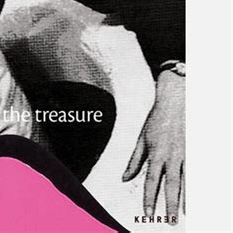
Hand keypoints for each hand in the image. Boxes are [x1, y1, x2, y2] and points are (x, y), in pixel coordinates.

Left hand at [122, 70, 184, 221]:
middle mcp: (171, 155)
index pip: (150, 180)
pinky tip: (197, 197)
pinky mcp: (196, 149)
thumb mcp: (141, 138)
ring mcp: (186, 153)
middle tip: (169, 222)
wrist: (176, 101)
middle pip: (171, 185)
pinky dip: (198, 186)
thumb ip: (134, 160)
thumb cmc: (156, 120)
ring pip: (188, 181)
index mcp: (156, 152)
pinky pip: (198, 172)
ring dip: (187, 200)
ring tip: (186, 215)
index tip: (148, 213)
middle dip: (170, 205)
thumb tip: (124, 178)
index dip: (149, 198)